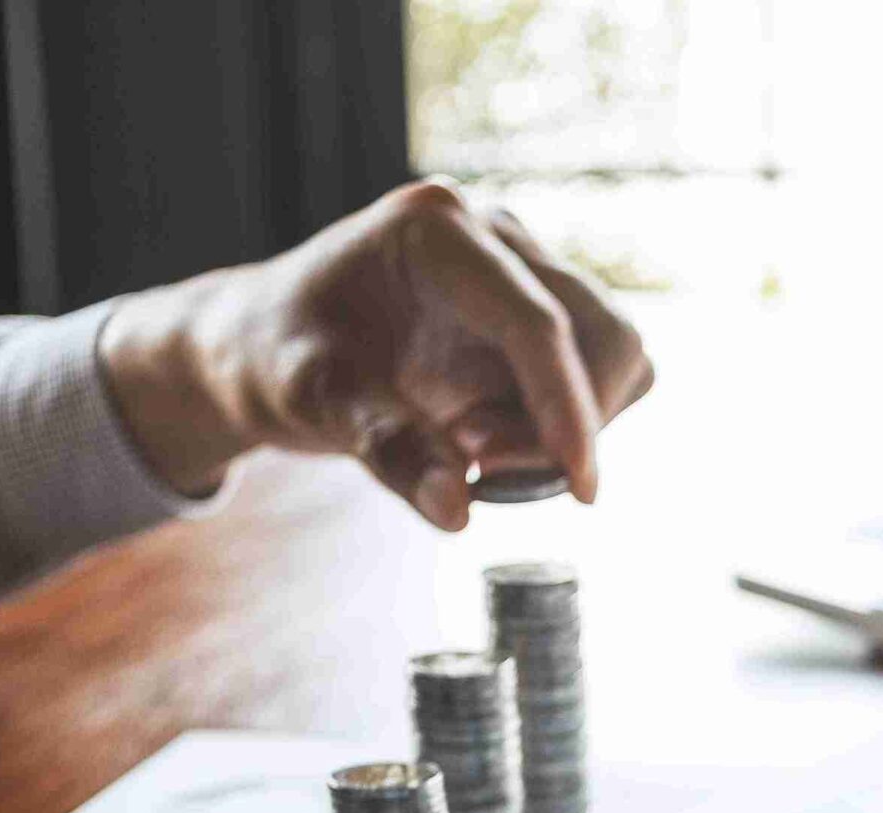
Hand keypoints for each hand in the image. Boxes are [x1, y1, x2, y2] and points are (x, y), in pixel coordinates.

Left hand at [99, 180, 653, 527]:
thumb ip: (386, 449)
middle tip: (473, 465)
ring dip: (564, 426)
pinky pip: (599, 377)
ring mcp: (526, 268)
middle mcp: (494, 234)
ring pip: (615, 356)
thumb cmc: (279, 360)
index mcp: (435, 230)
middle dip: (561, 422)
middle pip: (601, 335)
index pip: (538, 321)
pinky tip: (492, 439)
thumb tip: (456, 511)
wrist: (267, 345)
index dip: (567, 409)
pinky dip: (562, 425)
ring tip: (471, 450)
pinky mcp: (541, 309)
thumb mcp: (312, 403)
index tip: (582, 490)